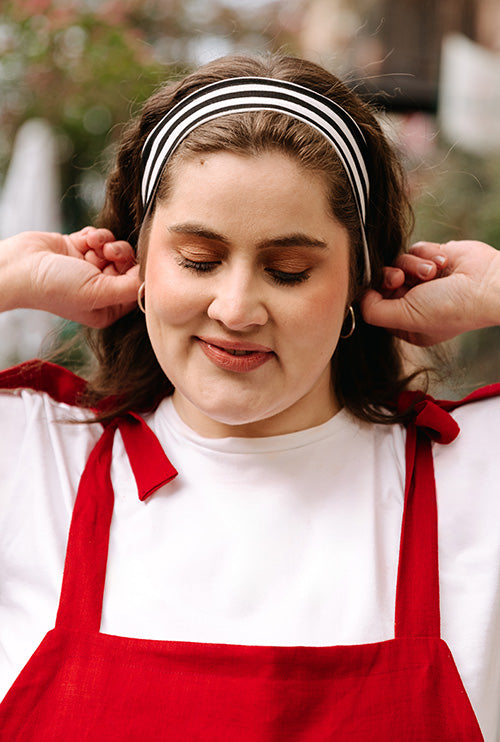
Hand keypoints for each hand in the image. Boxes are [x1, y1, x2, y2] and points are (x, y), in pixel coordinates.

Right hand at [3, 227, 140, 326]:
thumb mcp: (98, 292)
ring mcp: (90, 268)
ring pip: (116, 248)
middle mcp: (100, 290)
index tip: (133, 264)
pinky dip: (95, 236)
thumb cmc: (54, 287)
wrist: (19, 267)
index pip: (136, 289)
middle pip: (128, 266)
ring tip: (92, 247)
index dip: (138, 273)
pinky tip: (83, 240)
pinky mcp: (80, 249)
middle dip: (121, 255)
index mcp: (106, 309)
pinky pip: (100, 237)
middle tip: (109, 253)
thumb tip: (152, 280)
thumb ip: (129, 287)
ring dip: (107, 243)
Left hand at [360, 240, 499, 344]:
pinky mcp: (434, 259)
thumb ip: (375, 311)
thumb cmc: (451, 308)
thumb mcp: (405, 318)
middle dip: (391, 276)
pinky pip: (416, 249)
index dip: (374, 293)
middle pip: (384, 281)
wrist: (486, 284)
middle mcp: (415, 303)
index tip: (382, 288)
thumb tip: (360, 297)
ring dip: (413, 264)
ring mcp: (425, 281)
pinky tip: (442, 263)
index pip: (377, 305)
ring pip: (399, 262)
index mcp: (408, 324)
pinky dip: (427, 254)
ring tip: (431, 273)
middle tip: (400, 277)